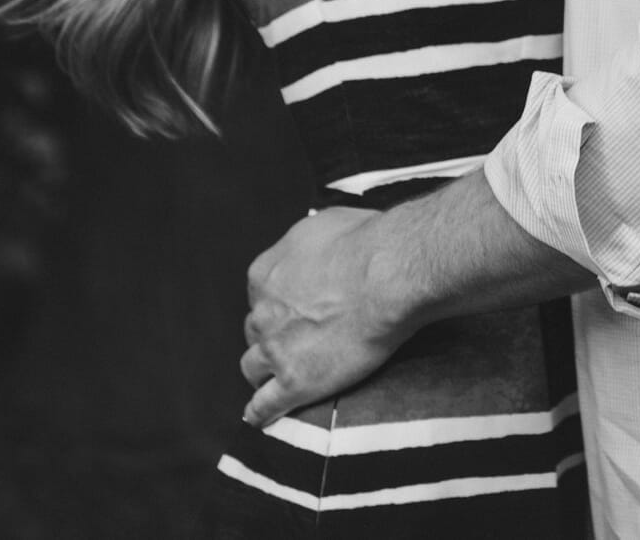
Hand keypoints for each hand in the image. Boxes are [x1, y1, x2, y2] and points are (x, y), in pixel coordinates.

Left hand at [241, 207, 406, 426]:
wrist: (386, 275)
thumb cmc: (365, 242)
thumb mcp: (325, 224)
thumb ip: (306, 244)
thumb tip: (314, 248)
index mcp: (265, 274)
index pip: (259, 296)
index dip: (277, 304)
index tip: (293, 308)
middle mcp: (263, 312)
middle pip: (254, 331)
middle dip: (270, 335)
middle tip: (294, 339)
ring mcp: (276, 349)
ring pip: (252, 367)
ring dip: (263, 371)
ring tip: (276, 378)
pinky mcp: (294, 382)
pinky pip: (265, 406)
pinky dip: (260, 412)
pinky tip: (261, 416)